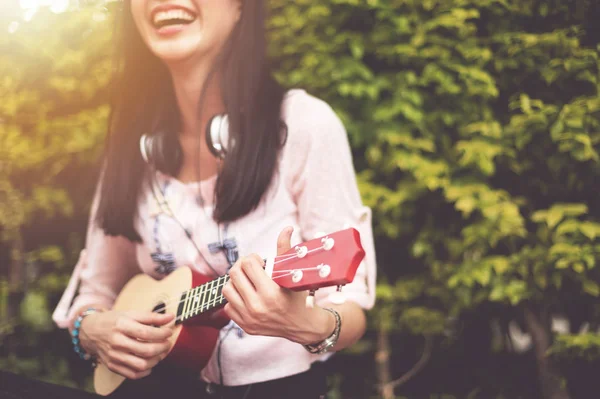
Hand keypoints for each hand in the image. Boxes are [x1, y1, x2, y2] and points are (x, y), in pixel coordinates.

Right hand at [79, 310, 174, 378]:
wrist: (90, 331)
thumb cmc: (113, 321)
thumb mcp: (130, 314)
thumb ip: (152, 316)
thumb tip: (171, 317)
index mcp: (121, 325)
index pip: (146, 333)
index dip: (162, 334)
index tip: (169, 332)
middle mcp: (116, 342)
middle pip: (145, 350)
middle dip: (162, 347)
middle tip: (167, 343)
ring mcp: (114, 356)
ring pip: (141, 364)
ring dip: (156, 360)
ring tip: (161, 353)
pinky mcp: (112, 366)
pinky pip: (132, 374)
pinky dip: (145, 371)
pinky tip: (150, 363)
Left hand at [222, 227, 334, 344]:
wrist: (303, 326)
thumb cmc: (299, 296)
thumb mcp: (293, 273)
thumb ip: (285, 249)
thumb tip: (286, 228)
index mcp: (271, 292)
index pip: (248, 264)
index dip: (253, 258)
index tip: (261, 262)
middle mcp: (257, 306)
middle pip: (234, 274)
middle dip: (242, 266)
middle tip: (251, 268)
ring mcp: (249, 318)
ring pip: (227, 289)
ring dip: (236, 282)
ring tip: (248, 282)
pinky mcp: (245, 326)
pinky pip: (228, 306)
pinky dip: (236, 299)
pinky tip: (248, 296)